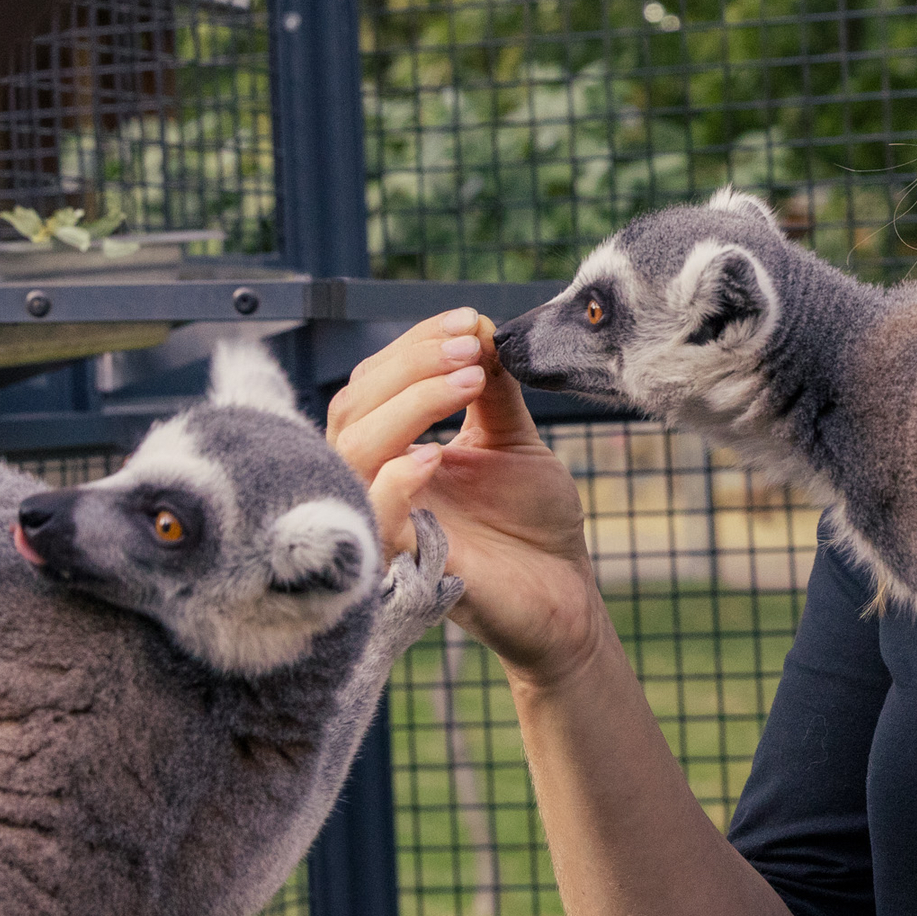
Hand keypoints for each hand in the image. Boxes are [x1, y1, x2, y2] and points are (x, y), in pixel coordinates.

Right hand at [327, 311, 607, 685]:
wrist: (565, 595)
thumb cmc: (534, 523)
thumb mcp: (511, 439)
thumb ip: (490, 387)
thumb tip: (480, 325)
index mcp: (398, 448)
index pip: (375, 383)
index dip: (414, 345)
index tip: (469, 320)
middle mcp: (381, 481)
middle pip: (352, 408)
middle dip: (410, 365)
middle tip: (470, 346)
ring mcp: (389, 520)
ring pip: (351, 453)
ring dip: (406, 405)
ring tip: (467, 380)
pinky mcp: (404, 561)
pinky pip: (371, 517)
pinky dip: (393, 480)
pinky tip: (436, 454)